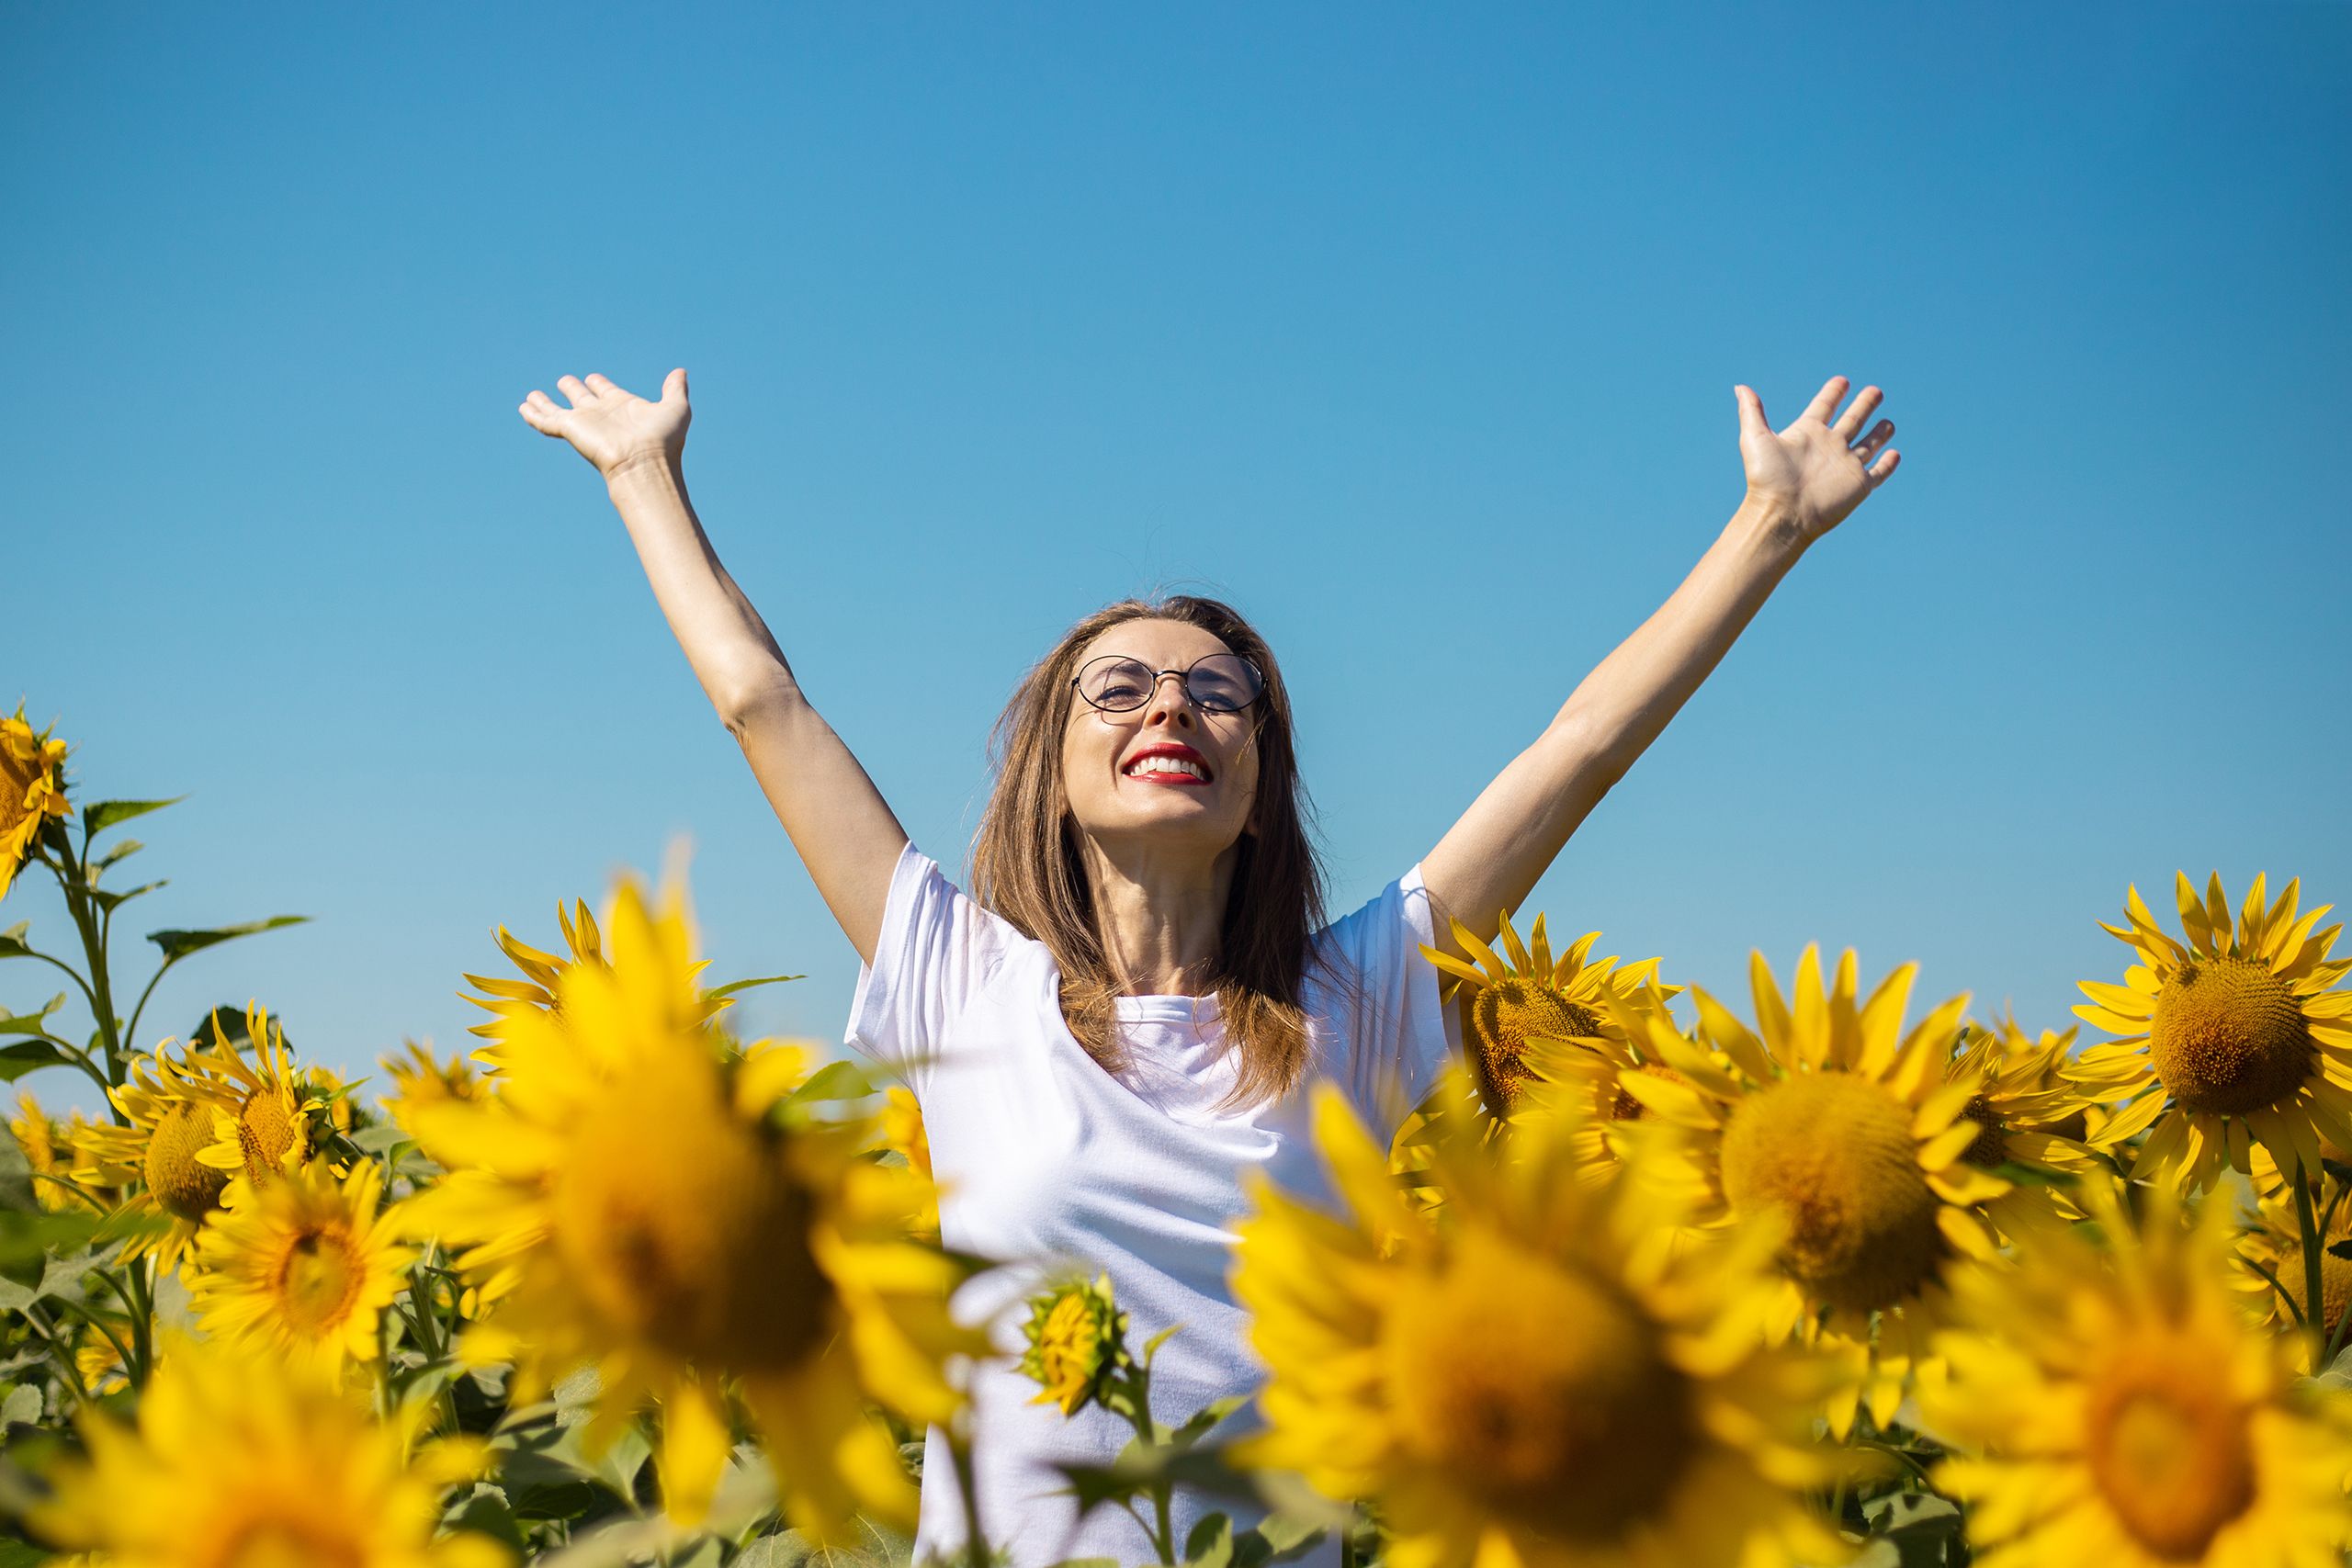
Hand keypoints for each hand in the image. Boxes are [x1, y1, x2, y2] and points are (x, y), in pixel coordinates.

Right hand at [519, 369, 690, 480]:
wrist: (644, 463)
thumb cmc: (663, 441)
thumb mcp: (675, 408)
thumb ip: (675, 389)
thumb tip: (680, 372)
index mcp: (624, 408)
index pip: (607, 392)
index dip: (600, 384)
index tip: (592, 378)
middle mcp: (602, 415)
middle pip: (582, 398)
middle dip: (574, 389)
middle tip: (565, 382)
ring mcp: (585, 423)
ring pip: (559, 410)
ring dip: (546, 403)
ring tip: (531, 396)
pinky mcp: (570, 428)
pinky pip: (546, 420)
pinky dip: (534, 414)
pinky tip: (524, 407)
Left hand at [1734, 375, 1899, 542]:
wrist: (1781, 514)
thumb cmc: (1766, 478)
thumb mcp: (1754, 438)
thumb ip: (1751, 411)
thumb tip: (1740, 387)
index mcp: (1807, 432)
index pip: (1824, 406)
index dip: (1834, 393)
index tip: (1842, 381)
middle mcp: (1829, 446)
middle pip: (1852, 420)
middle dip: (1864, 405)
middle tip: (1875, 391)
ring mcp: (1845, 465)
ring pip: (1868, 444)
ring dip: (1880, 433)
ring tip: (1889, 423)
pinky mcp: (1859, 485)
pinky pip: (1878, 472)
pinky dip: (1888, 463)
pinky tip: (1895, 453)